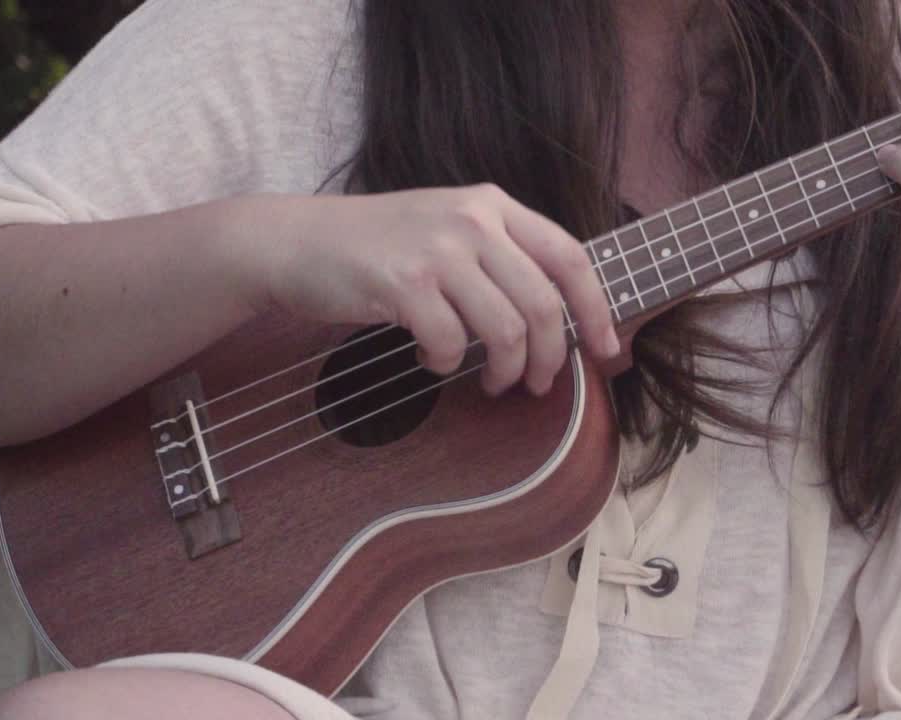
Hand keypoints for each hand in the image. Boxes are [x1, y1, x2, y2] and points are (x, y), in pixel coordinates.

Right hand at [240, 184, 620, 396]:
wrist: (295, 242)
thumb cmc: (377, 246)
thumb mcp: (447, 227)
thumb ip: (499, 256)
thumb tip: (559, 318)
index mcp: (492, 205)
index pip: (569, 256)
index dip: (595, 308)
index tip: (605, 348)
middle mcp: (471, 220)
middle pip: (543, 304)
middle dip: (551, 358)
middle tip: (537, 384)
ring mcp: (437, 250)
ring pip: (505, 330)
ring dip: (504, 371)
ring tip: (489, 381)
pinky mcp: (402, 284)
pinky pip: (450, 344)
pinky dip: (445, 365)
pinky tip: (429, 360)